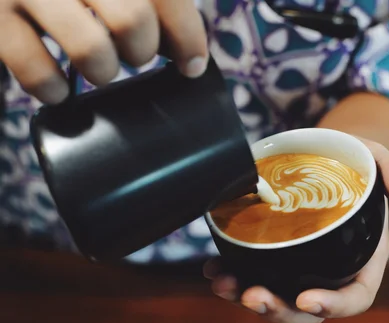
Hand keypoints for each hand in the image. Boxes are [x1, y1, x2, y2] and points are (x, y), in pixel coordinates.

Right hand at [0, 0, 207, 103]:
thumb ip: (152, 2)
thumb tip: (190, 55)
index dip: (187, 36)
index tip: (192, 65)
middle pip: (133, 22)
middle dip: (141, 51)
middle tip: (133, 53)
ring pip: (91, 49)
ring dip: (103, 71)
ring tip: (99, 67)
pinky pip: (37, 72)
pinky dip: (54, 89)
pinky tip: (58, 87)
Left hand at [203, 137, 388, 322]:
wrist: (331, 160)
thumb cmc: (357, 166)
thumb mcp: (379, 159)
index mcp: (362, 260)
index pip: (355, 297)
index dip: (333, 305)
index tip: (306, 298)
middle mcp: (330, 272)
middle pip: (307, 309)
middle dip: (278, 309)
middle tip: (252, 295)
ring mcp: (301, 267)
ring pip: (276, 297)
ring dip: (246, 297)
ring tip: (222, 283)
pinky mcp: (277, 256)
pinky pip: (256, 274)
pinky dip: (233, 275)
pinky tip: (213, 268)